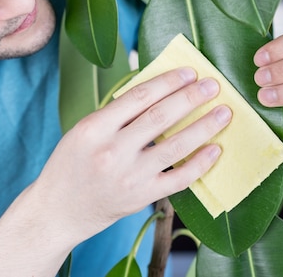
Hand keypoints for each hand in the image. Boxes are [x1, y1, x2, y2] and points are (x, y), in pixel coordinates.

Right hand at [30, 67, 229, 244]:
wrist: (58, 210)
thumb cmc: (70, 164)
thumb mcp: (82, 131)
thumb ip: (116, 114)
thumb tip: (158, 91)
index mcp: (94, 128)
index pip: (138, 97)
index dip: (168, 82)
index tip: (189, 72)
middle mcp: (112, 151)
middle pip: (160, 117)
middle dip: (191, 98)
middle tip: (213, 85)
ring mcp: (129, 176)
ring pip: (176, 146)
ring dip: (204, 126)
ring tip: (224, 112)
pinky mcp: (141, 197)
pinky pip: (179, 178)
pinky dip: (200, 163)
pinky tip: (216, 149)